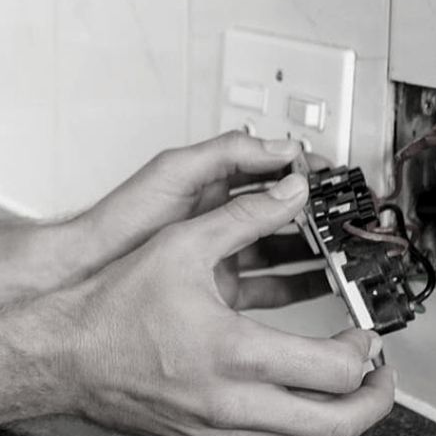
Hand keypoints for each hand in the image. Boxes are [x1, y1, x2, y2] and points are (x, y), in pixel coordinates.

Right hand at [41, 172, 395, 435]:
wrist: (56, 355)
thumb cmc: (106, 309)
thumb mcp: (179, 246)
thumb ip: (243, 217)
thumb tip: (289, 196)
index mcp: (234, 353)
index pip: (336, 369)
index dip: (365, 350)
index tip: (363, 333)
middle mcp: (230, 401)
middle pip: (336, 426)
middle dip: (372, 400)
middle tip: (377, 376)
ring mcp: (214, 428)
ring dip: (334, 414)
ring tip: (339, 385)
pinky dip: (289, 418)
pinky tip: (281, 390)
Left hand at [72, 131, 333, 309]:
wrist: (86, 274)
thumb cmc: (118, 223)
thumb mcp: (173, 172)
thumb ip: (226, 154)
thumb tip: (280, 147)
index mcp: (213, 184)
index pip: (275, 172)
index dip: (308, 173)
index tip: (336, 180)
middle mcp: (220, 219)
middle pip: (285, 213)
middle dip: (320, 215)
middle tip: (350, 219)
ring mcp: (220, 255)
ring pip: (283, 250)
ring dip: (317, 250)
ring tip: (346, 252)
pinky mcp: (217, 289)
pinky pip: (270, 286)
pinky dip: (299, 284)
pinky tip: (321, 285)